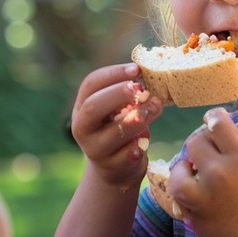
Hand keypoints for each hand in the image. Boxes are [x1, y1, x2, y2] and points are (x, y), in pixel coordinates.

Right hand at [69, 62, 163, 189]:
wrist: (115, 167)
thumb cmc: (119, 128)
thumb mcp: (117, 110)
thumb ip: (128, 95)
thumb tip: (151, 77)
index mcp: (82, 107)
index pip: (91, 84)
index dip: (113, 73)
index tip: (137, 69)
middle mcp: (82, 127)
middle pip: (93, 107)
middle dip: (118, 94)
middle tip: (140, 89)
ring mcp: (94, 149)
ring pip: (114, 132)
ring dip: (138, 118)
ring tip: (155, 107)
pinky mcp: (110, 166)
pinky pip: (127, 154)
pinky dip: (139, 145)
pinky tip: (145, 140)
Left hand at [168, 108, 237, 236]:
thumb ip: (236, 148)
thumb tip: (215, 125)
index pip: (219, 124)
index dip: (213, 117)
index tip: (211, 119)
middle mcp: (221, 171)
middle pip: (196, 140)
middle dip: (201, 144)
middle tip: (208, 153)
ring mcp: (202, 190)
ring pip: (181, 162)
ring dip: (187, 164)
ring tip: (197, 171)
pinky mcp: (189, 207)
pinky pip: (176, 184)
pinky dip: (181, 182)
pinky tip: (191, 185)